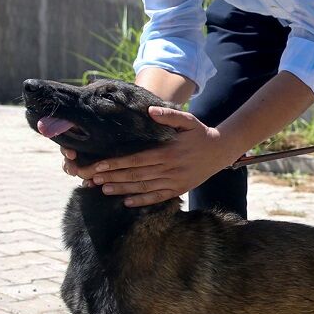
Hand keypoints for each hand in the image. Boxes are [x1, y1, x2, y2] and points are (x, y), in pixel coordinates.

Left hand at [62, 107, 235, 206]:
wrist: (221, 151)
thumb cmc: (200, 133)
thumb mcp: (188, 120)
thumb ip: (168, 116)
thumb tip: (149, 111)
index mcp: (168, 152)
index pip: (136, 159)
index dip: (116, 163)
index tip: (98, 165)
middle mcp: (170, 169)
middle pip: (136, 175)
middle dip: (113, 177)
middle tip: (92, 179)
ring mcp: (175, 181)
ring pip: (144, 187)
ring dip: (122, 189)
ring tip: (103, 189)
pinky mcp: (179, 189)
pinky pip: (158, 197)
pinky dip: (142, 201)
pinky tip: (127, 202)